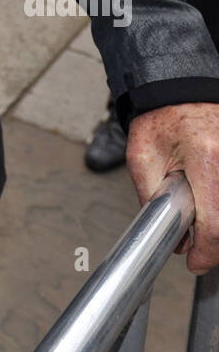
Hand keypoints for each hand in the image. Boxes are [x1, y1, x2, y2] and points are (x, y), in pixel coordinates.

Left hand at [126, 103, 218, 272]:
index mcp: (207, 157)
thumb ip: (152, 197)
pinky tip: (205, 201)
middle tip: (192, 242)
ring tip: (197, 213)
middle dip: (212, 240)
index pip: (214, 223)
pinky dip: (218, 205)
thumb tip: (171, 237)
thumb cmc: (160, 118)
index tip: (194, 262)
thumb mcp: (141, 156)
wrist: (179, 89)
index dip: (205, 252)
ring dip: (216, 221)